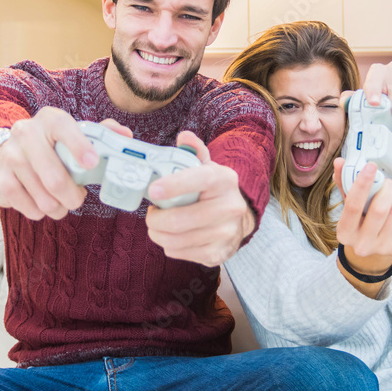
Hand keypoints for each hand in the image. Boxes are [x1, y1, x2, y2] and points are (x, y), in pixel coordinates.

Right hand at [0, 107, 131, 220]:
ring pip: (44, 197)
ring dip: (58, 206)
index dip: (79, 146)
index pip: (64, 128)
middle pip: (54, 177)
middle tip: (78, 199)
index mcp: (49, 120)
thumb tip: (125, 136)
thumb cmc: (48, 147)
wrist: (1, 155)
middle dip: (73, 196)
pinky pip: (30, 208)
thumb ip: (99, 134)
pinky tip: (41, 202)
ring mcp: (10, 157)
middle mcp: (25, 134)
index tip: (92, 164)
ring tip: (59, 199)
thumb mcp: (70, 135)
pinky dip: (41, 211)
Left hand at [144, 131, 253, 266]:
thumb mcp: (207, 168)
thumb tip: (185, 137)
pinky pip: (180, 253)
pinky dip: (169, 246)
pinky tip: (173, 236)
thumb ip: (193, 152)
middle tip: (151, 214)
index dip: (174, 185)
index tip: (153, 190)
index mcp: (225, 180)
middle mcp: (230, 207)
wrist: (240, 219)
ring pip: (176, 240)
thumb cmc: (214, 191)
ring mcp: (226, 233)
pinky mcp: (219, 253)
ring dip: (157, 234)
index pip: (198, 180)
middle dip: (155, 219)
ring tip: (157, 225)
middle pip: (180, 220)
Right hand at [333, 157, 391, 273]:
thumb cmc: (359, 222)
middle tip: (386, 180)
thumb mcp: (348, 206)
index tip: (371, 166)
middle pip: (380, 208)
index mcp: (345, 233)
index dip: (363, 184)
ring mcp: (383, 247)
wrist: (372, 251)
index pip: (353, 206)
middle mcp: (363, 244)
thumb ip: (344, 184)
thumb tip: (340, 161)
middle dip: (386, 187)